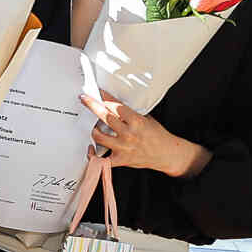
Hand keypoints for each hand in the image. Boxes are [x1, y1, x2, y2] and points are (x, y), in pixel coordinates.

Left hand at [81, 91, 210, 177]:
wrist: (167, 154)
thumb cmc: (157, 135)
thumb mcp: (147, 119)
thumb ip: (131, 114)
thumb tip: (114, 104)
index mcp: (136, 122)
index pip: (116, 106)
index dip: (105, 97)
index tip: (98, 92)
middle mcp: (129, 134)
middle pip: (105, 117)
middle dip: (92, 106)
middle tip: (85, 99)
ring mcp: (123, 147)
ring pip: (99, 136)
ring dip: (94, 130)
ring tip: (94, 126)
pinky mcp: (120, 160)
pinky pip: (101, 159)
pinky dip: (93, 155)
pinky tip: (91, 149)